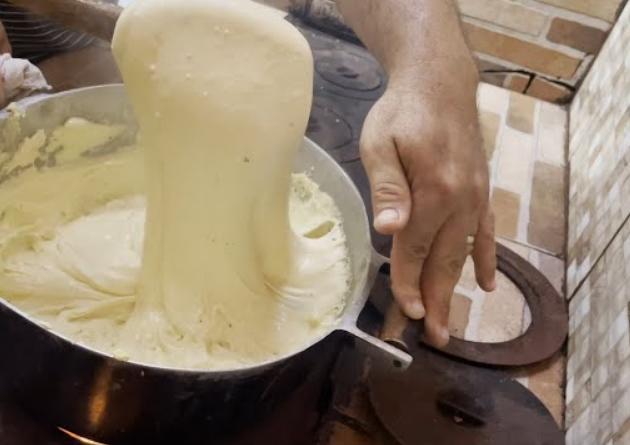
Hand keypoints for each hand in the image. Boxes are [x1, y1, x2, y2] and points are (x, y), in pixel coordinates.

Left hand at [362, 74, 496, 346]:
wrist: (439, 82)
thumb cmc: (401, 113)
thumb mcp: (381, 143)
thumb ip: (387, 188)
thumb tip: (390, 230)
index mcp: (433, 192)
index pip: (415, 249)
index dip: (407, 283)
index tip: (406, 313)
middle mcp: (461, 201)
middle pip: (443, 260)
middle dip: (437, 300)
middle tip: (436, 338)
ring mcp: (475, 197)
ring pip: (464, 253)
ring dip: (457, 290)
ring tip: (454, 324)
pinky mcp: (480, 191)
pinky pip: (486, 233)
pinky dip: (486, 259)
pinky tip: (487, 284)